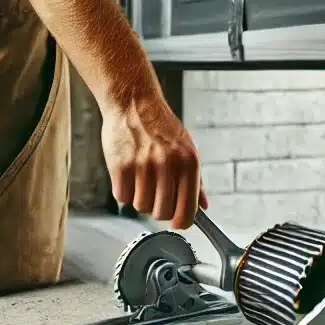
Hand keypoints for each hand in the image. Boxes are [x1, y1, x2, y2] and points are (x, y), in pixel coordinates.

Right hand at [101, 90, 207, 229]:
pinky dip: (124, 190)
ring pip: (141, 207)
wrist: (133, 102)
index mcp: (189, 163)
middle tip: (155, 193)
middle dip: (158, 208)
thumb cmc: (160, 126)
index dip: (180, 222)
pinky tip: (128, 174)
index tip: (176, 222)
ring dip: (139, 198)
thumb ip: (196, 181)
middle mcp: (168, 165)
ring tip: (141, 178)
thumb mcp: (187, 148)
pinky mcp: (121, 166)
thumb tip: (203, 207)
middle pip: (162, 214)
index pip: (187, 212)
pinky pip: (122, 197)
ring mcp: (143, 166)